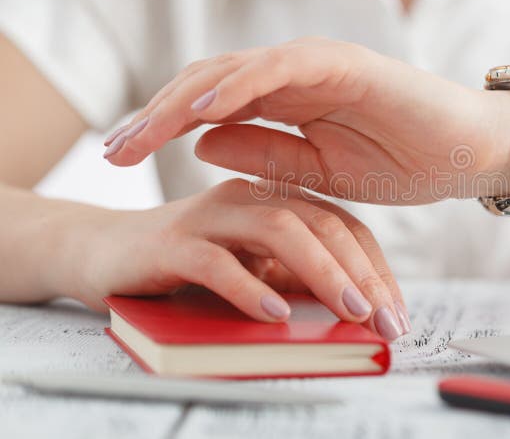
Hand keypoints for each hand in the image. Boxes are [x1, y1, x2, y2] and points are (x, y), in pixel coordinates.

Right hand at [62, 179, 409, 339]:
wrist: (104, 253)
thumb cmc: (188, 264)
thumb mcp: (254, 271)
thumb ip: (292, 279)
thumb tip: (350, 315)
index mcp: (275, 200)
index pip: (342, 226)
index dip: (375, 268)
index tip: (397, 312)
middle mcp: (249, 199)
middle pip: (321, 224)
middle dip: (361, 273)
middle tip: (387, 319)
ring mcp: (211, 216)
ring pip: (280, 231)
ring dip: (322, 272)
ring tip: (350, 311)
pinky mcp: (172, 241)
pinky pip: (217, 261)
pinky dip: (250, 286)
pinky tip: (275, 312)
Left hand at [103, 38, 509, 203]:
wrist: (469, 152)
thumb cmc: (404, 163)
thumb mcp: (319, 175)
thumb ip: (265, 155)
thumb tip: (201, 143)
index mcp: (286, 102)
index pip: (211, 108)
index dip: (162, 129)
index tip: (122, 159)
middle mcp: (294, 76)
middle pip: (208, 86)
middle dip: (155, 117)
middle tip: (113, 151)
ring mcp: (317, 64)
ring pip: (233, 72)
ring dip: (182, 101)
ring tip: (139, 136)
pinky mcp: (344, 63)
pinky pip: (281, 68)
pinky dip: (241, 85)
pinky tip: (203, 113)